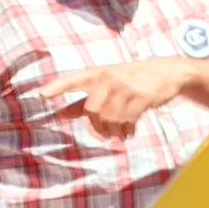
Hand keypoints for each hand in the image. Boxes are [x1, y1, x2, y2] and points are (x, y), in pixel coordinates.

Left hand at [38, 61, 192, 139]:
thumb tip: (62, 113)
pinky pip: (127, 121)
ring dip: (113, 132)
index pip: (72, 80)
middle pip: (92, 110)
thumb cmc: (133, 79)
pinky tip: (129, 133)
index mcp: (98, 74)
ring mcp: (126, 87)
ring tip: (119, 135)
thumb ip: (86, 99)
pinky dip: (126, 131)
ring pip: (110, 118)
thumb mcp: (109, 84)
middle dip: (96, 127)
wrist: (168, 72)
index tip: (40, 94)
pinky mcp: (141, 97)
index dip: (56, 87)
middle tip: (103, 135)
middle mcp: (109, 78)